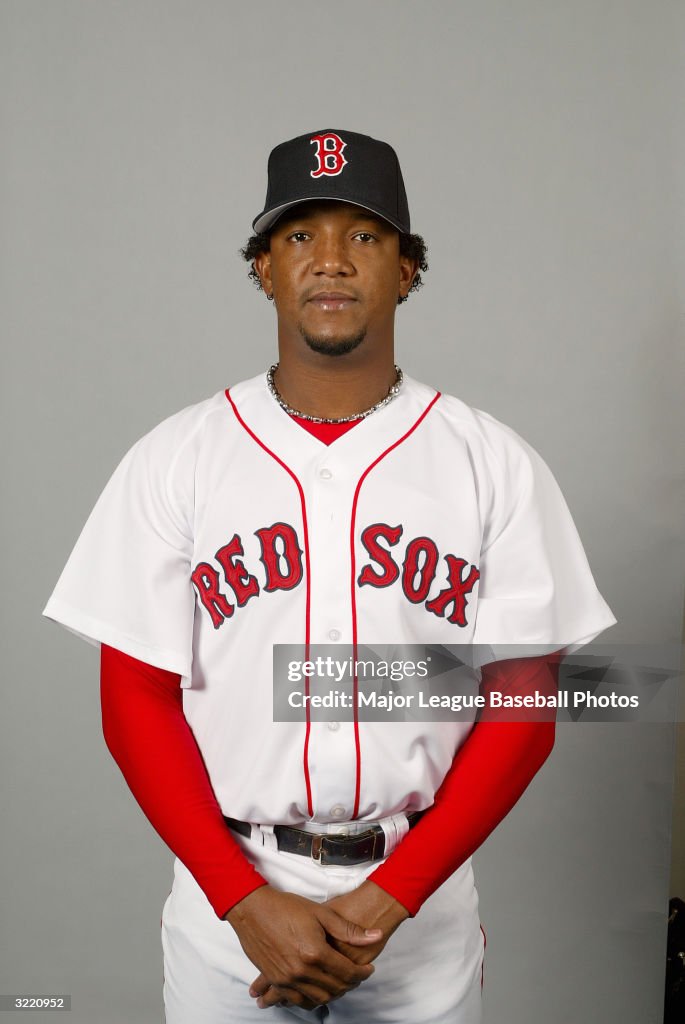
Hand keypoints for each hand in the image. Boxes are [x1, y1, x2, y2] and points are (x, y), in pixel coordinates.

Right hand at [224, 885, 381, 1010]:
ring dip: (332, 995)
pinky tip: (316, 993)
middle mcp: (301, 971)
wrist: (252, 909)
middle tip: (357, 976)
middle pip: (334, 988)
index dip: (362, 973)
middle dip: (350, 985)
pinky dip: (310, 1000)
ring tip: (340, 984)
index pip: (347, 973)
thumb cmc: (286, 907)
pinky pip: (296, 1000)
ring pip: (317, 999)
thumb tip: (376, 935)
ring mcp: (286, 978)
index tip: (368, 969)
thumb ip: (349, 930)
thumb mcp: (321, 913)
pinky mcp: (275, 980)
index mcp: (315, 953)